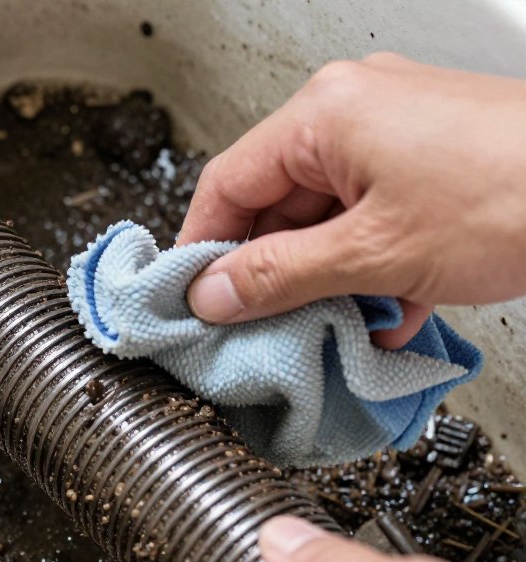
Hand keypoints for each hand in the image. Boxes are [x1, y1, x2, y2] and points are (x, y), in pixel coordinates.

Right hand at [179, 54, 525, 347]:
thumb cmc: (517, 195)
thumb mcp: (372, 254)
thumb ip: (278, 277)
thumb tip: (214, 292)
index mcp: (325, 114)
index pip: (226, 184)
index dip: (201, 248)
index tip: (191, 299)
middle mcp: (354, 111)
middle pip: (275, 203)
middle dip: (268, 272)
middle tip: (256, 326)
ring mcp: (396, 134)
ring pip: (325, 217)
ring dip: (323, 279)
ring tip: (329, 328)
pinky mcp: (431, 162)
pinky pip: (371, 218)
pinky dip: (369, 268)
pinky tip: (385, 314)